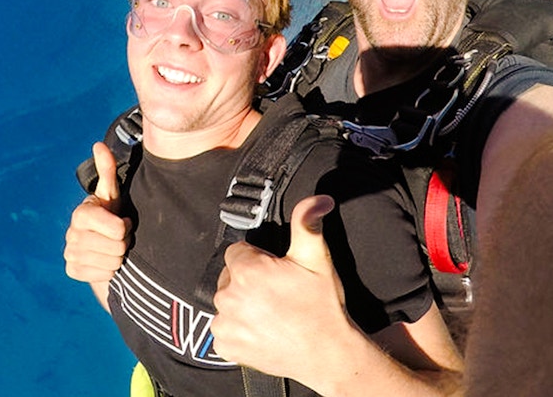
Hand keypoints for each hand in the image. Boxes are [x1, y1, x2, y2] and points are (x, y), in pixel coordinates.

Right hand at [64, 142, 131, 282]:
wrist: (99, 243)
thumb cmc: (110, 214)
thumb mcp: (112, 194)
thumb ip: (107, 170)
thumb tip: (99, 145)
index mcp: (81, 214)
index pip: (118, 230)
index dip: (125, 227)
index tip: (122, 221)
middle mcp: (71, 234)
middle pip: (117, 248)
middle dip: (123, 243)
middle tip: (118, 237)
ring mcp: (70, 254)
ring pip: (112, 264)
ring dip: (117, 257)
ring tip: (112, 247)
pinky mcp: (72, 271)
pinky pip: (103, 276)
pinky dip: (108, 271)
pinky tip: (103, 260)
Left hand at [212, 195, 351, 381]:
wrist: (328, 354)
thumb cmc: (323, 307)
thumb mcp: (317, 260)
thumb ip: (307, 223)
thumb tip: (317, 199)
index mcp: (246, 271)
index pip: (237, 252)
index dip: (257, 260)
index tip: (275, 272)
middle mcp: (229, 297)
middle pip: (229, 277)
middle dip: (247, 281)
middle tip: (276, 294)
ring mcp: (225, 324)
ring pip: (226, 302)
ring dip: (241, 305)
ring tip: (270, 314)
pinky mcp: (225, 346)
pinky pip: (223, 329)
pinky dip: (237, 330)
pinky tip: (261, 330)